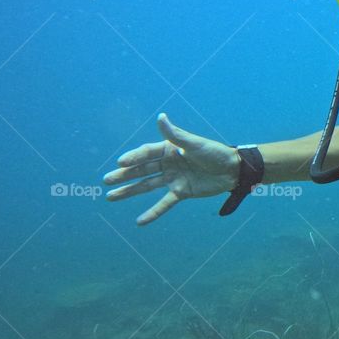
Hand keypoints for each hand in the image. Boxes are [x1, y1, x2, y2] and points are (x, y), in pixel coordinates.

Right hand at [103, 113, 239, 224]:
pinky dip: (153, 212)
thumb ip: (175, 134)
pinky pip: (164, 203)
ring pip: (147, 186)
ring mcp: (173, 178)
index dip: (133, 158)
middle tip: (106, 181)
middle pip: (142, 170)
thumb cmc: (215, 152)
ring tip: (111, 197)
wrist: (233, 170)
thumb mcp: (194, 143)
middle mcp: (168, 163)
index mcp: (169, 148)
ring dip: (129, 191)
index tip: (120, 163)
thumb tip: (160, 117)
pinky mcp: (181, 192)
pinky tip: (140, 221)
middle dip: (124, 175)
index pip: (146, 153)